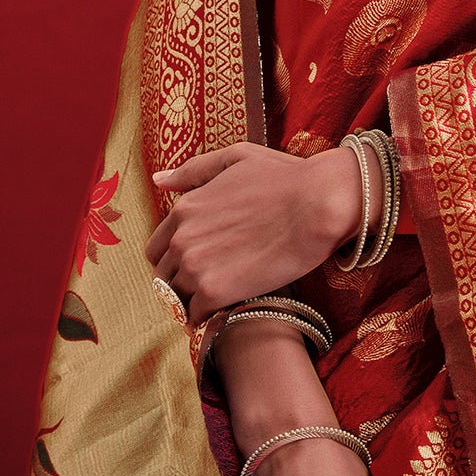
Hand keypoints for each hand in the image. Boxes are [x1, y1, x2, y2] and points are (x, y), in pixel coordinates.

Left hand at [144, 141, 375, 319]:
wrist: (319, 204)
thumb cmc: (286, 178)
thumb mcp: (236, 159)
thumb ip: (194, 171)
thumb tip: (160, 179)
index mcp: (184, 209)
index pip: (156, 249)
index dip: (174, 260)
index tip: (196, 265)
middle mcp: (181, 239)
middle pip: (163, 277)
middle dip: (181, 283)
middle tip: (211, 286)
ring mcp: (195, 267)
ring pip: (176, 299)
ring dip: (194, 302)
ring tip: (221, 302)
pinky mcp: (214, 292)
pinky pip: (197, 316)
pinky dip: (208, 316)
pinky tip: (228, 311)